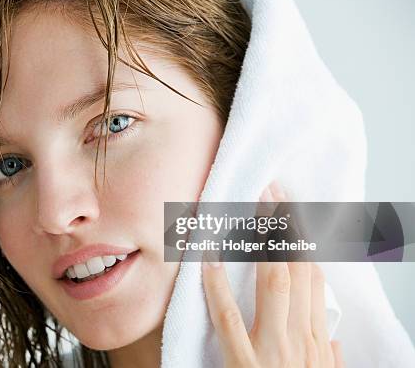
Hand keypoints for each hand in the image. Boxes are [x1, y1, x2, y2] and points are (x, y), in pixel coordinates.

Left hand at [201, 183, 344, 366]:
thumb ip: (329, 358)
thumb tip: (331, 334)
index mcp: (316, 340)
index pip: (313, 278)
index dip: (303, 240)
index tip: (293, 210)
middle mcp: (300, 338)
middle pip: (295, 269)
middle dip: (284, 226)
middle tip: (271, 189)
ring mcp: (272, 350)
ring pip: (272, 283)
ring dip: (261, 242)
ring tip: (251, 207)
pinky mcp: (243, 365)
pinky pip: (228, 319)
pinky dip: (218, 286)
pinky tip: (208, 258)